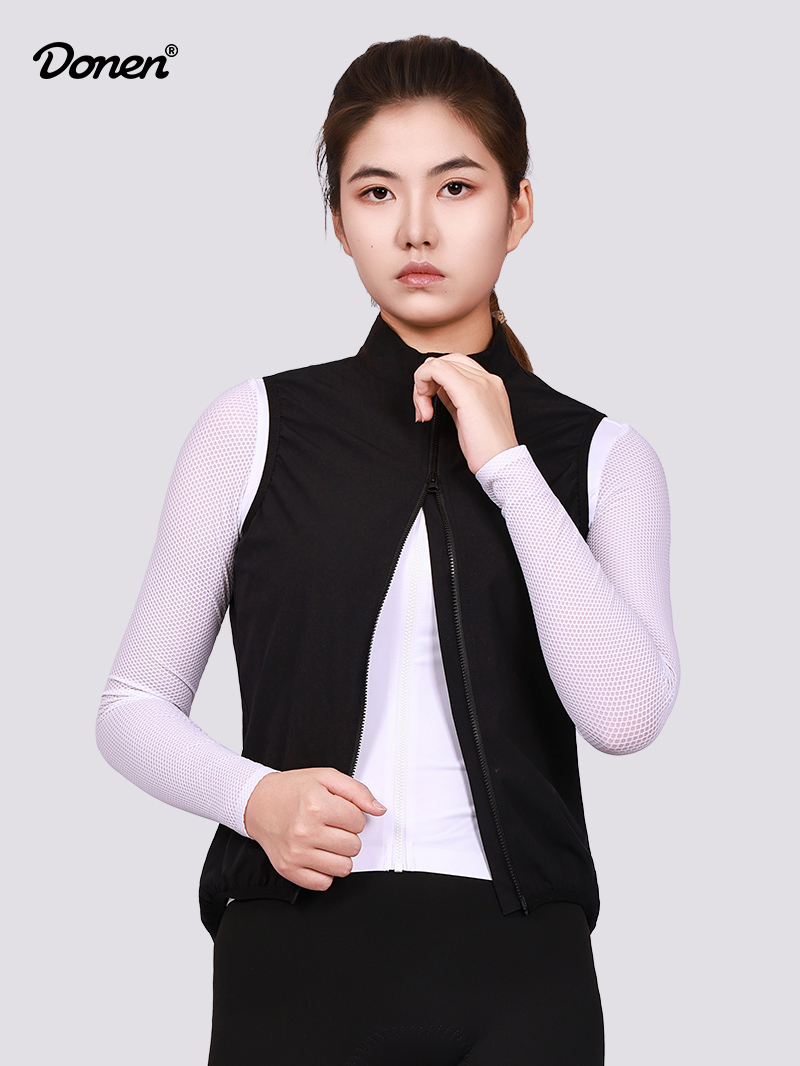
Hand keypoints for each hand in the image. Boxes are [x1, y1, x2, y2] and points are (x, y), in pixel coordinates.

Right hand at [243, 767, 386, 890]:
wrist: (258, 803)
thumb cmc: (292, 790)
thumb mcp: (326, 777)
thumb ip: (357, 791)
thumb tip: (379, 809)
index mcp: (316, 805)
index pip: (359, 822)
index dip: (353, 816)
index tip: (339, 812)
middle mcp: (305, 831)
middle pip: (354, 846)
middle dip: (348, 835)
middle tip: (331, 825)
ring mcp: (296, 853)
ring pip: (344, 868)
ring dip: (339, 855)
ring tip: (326, 841)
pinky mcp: (289, 869)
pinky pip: (324, 883)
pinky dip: (325, 871)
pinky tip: (317, 855)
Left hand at [413, 354, 518, 473]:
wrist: (502, 464)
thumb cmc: (486, 450)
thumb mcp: (467, 418)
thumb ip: (454, 400)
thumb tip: (438, 391)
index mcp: (490, 384)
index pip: (455, 364)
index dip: (435, 380)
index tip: (429, 406)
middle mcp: (487, 379)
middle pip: (445, 361)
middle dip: (425, 381)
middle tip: (423, 409)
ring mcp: (480, 383)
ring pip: (438, 364)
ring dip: (421, 386)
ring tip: (424, 412)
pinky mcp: (469, 391)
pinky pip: (436, 370)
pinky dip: (422, 384)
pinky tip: (425, 408)